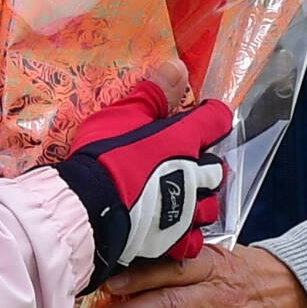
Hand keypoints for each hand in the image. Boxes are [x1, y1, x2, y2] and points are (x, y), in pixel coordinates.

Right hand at [52, 86, 231, 269]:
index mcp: (184, 139)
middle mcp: (195, 175)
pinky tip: (177, 229)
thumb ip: (154, 92)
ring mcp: (186, 210)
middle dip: (207, 164)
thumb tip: (178, 66)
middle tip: (189, 163)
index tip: (202, 115)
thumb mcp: (123, 114)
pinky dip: (188, 235)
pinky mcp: (173, 240)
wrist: (88, 207)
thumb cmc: (104, 155)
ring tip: (185, 198)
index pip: (217, 119)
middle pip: (218, 167)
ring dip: (202, 200)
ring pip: (211, 206)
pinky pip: (194, 240)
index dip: (212, 115)